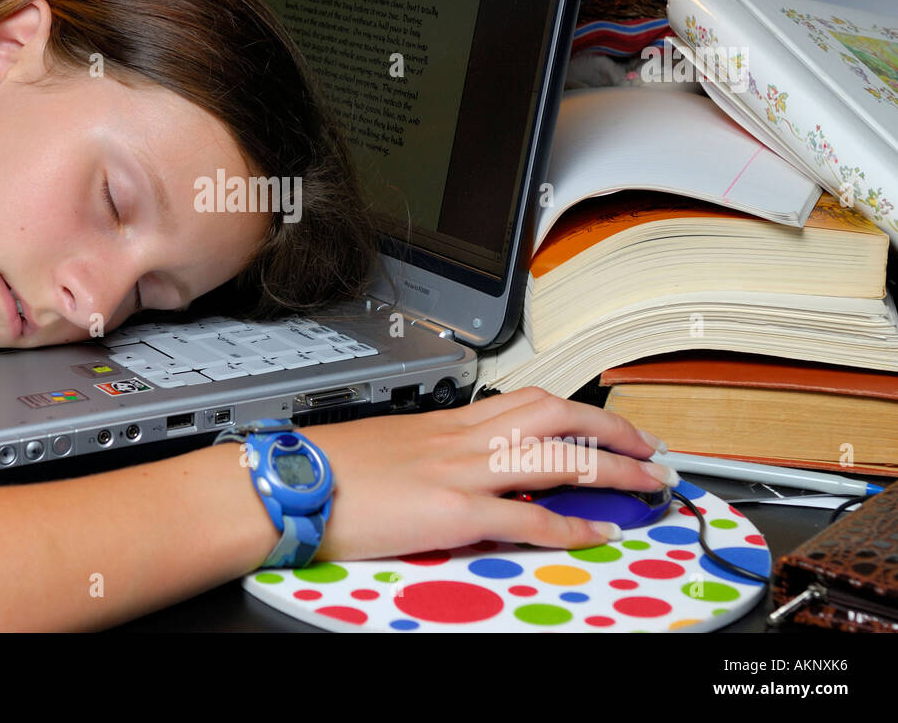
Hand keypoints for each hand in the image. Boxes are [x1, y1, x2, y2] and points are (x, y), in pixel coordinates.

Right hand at [300, 386, 669, 561]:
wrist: (288, 482)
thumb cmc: (326, 468)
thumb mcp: (388, 447)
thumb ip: (430, 454)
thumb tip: (453, 470)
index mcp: (445, 422)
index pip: (528, 401)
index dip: (578, 411)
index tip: (607, 426)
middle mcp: (461, 439)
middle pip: (557, 413)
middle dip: (612, 428)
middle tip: (648, 448)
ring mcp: (460, 472)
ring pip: (557, 456)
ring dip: (612, 470)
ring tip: (647, 485)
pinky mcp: (451, 512)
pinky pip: (527, 516)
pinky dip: (571, 526)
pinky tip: (597, 534)